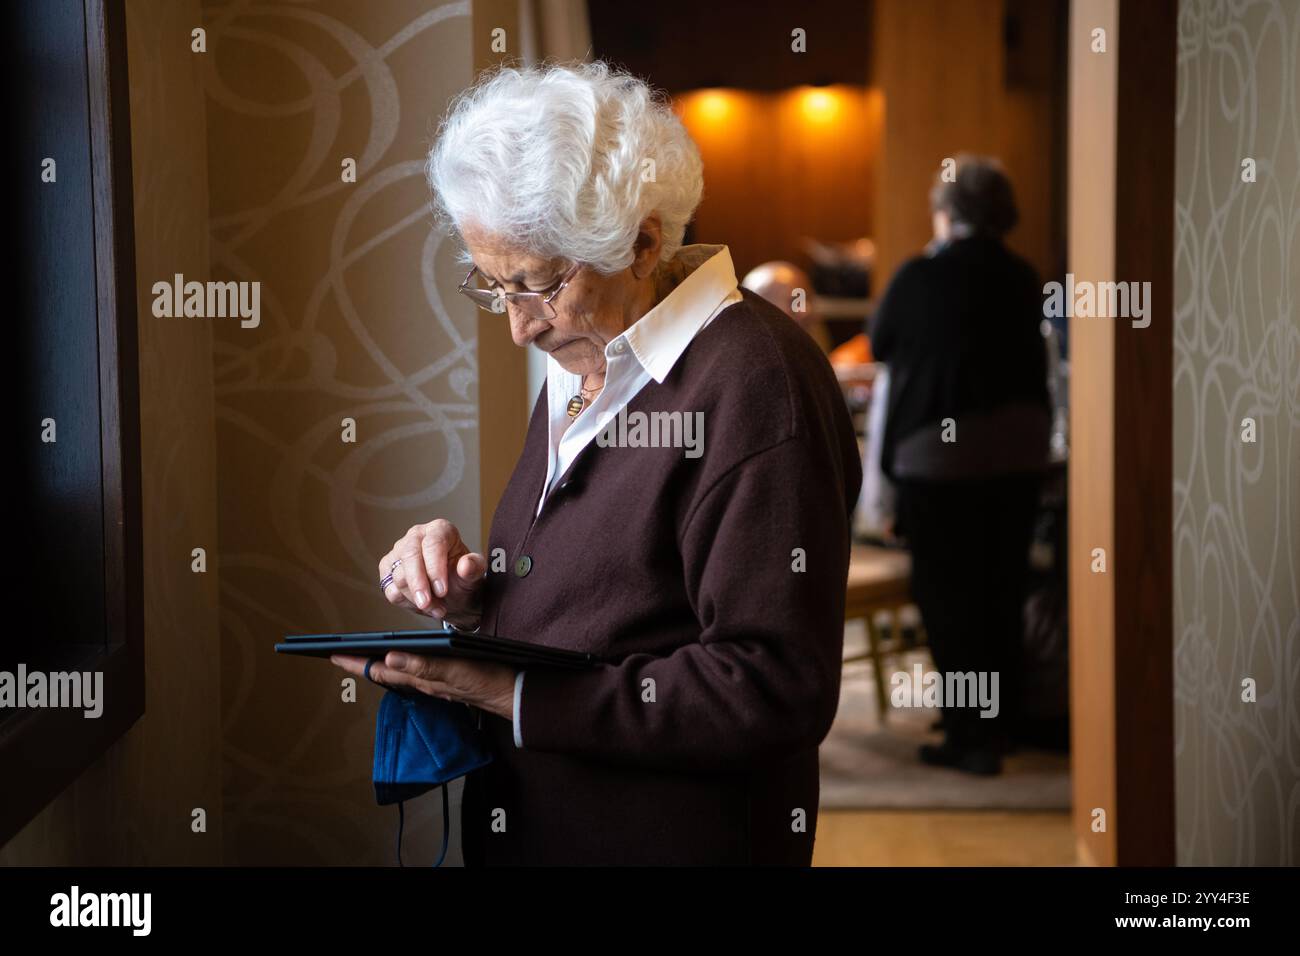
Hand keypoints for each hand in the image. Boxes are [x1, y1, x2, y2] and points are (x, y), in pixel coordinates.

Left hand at [331, 653, 516, 720]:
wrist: (513, 695)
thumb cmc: (488, 680)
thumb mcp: (456, 670)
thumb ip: (424, 666)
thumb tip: (389, 657)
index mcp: (422, 678)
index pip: (380, 669)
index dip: (356, 662)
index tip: (332, 654)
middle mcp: (424, 682)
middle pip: (384, 671)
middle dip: (360, 662)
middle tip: (339, 654)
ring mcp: (434, 683)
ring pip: (398, 673)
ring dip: (378, 664)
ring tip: (362, 655)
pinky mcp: (445, 681)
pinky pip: (414, 674)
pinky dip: (401, 665)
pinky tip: (401, 660)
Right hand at [380, 519, 484, 628]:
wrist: (453, 596)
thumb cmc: (462, 579)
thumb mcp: (474, 575)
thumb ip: (474, 568)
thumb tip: (466, 565)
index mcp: (440, 529)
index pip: (433, 544)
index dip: (435, 568)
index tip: (442, 590)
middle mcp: (416, 536)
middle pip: (410, 556)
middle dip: (418, 583)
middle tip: (427, 603)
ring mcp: (399, 552)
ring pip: (399, 576)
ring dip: (417, 598)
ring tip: (437, 606)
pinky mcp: (387, 570)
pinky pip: (390, 589)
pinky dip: (407, 603)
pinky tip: (423, 606)